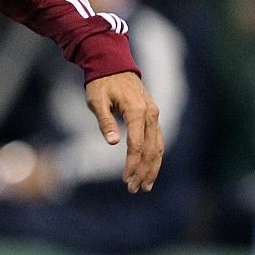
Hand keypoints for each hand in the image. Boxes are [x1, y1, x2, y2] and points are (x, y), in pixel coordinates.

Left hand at [85, 71, 162, 192]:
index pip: (136, 144)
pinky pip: (157, 139)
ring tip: (145, 185)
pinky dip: (154, 156)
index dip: (132, 164)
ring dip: (152, 167)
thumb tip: (113, 142)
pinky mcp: (152, 115)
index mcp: (137, 111)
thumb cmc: (101, 84)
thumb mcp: (96, 101)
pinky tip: (149, 169)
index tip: (125, 179)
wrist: (113, 65)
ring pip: (158, 146)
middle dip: (144, 171)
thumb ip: (105, 122)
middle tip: (135, 189)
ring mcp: (154, 114)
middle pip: (152, 149)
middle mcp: (150, 114)